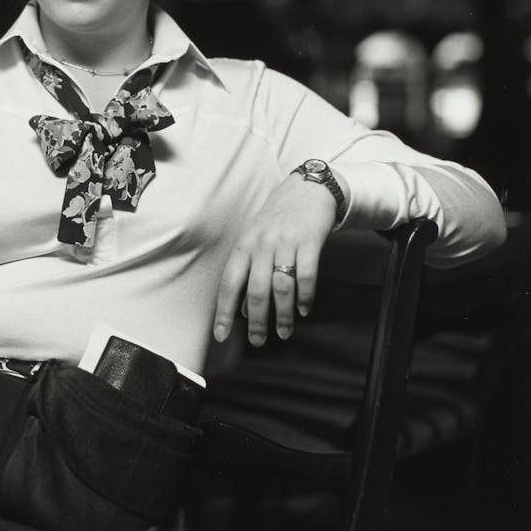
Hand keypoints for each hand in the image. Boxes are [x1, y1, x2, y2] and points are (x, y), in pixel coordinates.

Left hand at [214, 172, 343, 345]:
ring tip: (283, 331)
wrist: (307, 189)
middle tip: (257, 340)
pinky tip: (303, 309)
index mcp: (244, 245)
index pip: (229, 283)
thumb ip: (248, 272)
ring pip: (282, 286)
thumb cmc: (277, 217)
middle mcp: (262, 244)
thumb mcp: (255, 239)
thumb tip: (242, 308)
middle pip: (256, 290)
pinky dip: (305, 296)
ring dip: (283, 314)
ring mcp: (286, 242)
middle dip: (256, 321)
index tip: (220, 334)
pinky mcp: (309, 241)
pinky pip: (307, 275)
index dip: (223, 311)